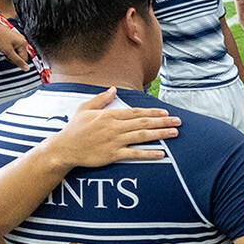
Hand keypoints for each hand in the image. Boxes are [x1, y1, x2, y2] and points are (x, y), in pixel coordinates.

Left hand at [0, 20, 31, 66]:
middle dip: (12, 56)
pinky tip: (2, 45)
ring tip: (2, 48)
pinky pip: (12, 47)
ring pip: (16, 51)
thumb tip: (27, 68)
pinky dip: (7, 48)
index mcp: (23, 43)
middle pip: (20, 55)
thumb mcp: (8, 51)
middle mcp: (22, 40)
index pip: (24, 59)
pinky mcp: (12, 37)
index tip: (8, 58)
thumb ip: (18, 61)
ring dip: (9, 52)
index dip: (15, 61)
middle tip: (4, 52)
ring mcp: (17, 38)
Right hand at [46, 88, 179, 167]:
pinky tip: (162, 153)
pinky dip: (148, 153)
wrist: (65, 148)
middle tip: (178, 122)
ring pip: (142, 136)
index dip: (152, 112)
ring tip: (174, 133)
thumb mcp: (85, 108)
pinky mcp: (113, 154)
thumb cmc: (75, 128)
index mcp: (110, 115)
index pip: (136, 112)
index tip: (166, 112)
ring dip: (160, 134)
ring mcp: (114, 141)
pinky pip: (134, 154)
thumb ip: (101, 99)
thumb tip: (114, 89)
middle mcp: (115, 127)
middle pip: (143, 123)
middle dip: (162, 121)